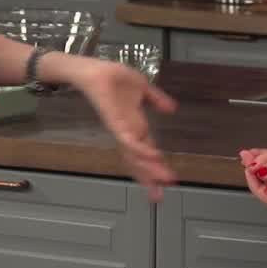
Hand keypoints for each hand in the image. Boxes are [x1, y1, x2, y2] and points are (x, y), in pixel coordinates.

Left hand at [64, 57, 178, 199]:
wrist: (94, 69)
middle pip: (139, 161)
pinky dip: (142, 149)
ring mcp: (121, 129)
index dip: (155, 167)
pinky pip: (129, 140)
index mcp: (135, 126)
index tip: (166, 183)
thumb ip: (157, 99)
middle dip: (149, 179)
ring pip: (135, 155)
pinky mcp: (115, 123)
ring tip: (164, 180)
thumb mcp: (143, 88)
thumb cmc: (113, 78)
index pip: (147, 152)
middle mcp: (127, 132)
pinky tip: (154, 156)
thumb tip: (172, 110)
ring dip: (150, 169)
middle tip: (159, 198)